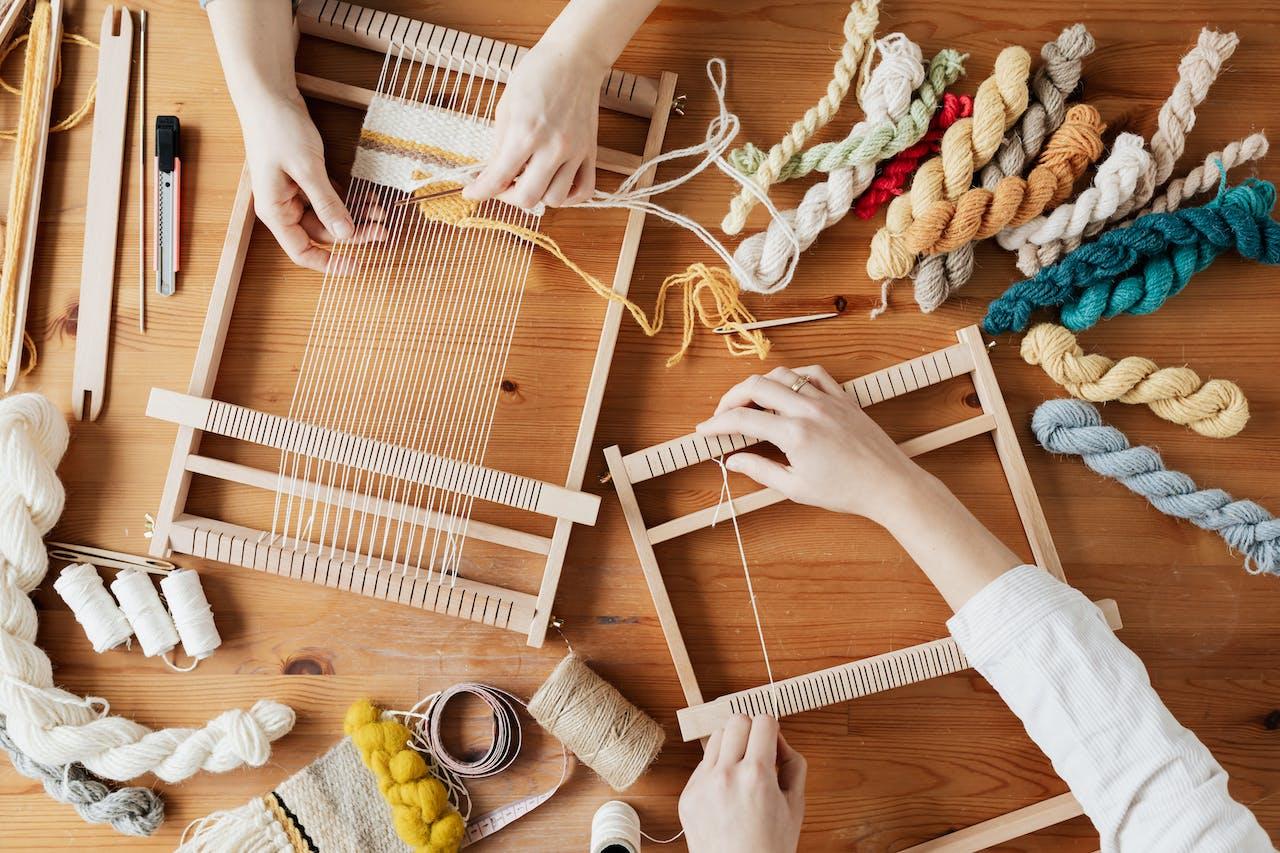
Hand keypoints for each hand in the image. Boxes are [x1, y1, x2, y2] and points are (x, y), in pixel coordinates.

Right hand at [240, 93, 382, 272]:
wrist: (268, 95)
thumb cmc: (278, 129)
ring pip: (330, 215)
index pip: (302, 251)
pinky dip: (349, 199)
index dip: (329, 263)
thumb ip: (327, 204)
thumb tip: (346, 235)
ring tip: (381, 211)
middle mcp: (284, 206)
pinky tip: (369, 198)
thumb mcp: (307, 169)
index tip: (357, 265)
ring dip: (355, 215)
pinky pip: (330, 198)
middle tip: (382, 230)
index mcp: (275, 211)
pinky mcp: (305, 178)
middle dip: (353, 233)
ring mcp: (294, 192)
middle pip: (322, 233)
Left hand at [462, 34, 599, 208]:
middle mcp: (552, 147)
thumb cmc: (536, 75)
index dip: (479, 192)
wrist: (574, 58)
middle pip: (528, 198)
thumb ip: (500, 145)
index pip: (498, 179)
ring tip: (529, 180)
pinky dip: (569, 197)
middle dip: (508, 198)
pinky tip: (556, 185)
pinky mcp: (591, 152)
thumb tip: (494, 174)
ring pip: (556, 199)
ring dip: (538, 196)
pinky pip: (584, 191)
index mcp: (525, 133)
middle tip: (501, 186)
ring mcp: (575, 152)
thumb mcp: (506, 107)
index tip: (471, 193)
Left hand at [678, 715, 806, 852]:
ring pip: (716, 738)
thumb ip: (793, 764)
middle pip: (737, 721)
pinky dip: (716, 770)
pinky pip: (702, 766)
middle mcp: (726, 775)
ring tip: (741, 770)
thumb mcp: (796, 806)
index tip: (772, 740)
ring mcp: (702, 785)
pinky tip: (727, 792)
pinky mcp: (687, 796)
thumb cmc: (769, 848)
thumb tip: (778, 740)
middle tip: (757, 752)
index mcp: (756, 775)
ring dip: (731, 746)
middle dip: (751, 731)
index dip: (772, 729)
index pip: (763, 721)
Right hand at [698, 365, 1023, 609]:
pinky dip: (793, 376)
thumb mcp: (796, 488)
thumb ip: (760, 470)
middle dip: (731, 398)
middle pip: (756, 386)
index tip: (705, 430)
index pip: (743, 420)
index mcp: (794, 434)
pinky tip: (786, 388)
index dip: (717, 424)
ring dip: (760, 384)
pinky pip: (813, 374)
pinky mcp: (844, 398)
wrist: (889, 485)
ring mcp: (827, 400)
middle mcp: (808, 410)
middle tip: (722, 414)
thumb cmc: (846, 491)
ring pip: (783, 375)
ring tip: (751, 402)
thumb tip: (733, 461)